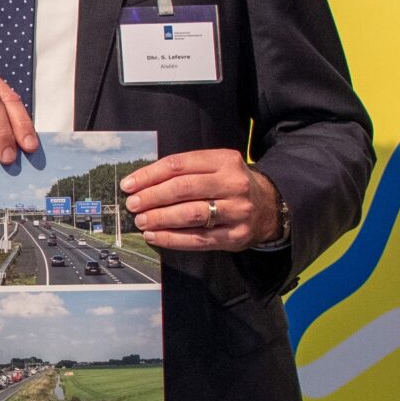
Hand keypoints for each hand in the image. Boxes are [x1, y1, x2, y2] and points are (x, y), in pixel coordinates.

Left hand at [121, 151, 280, 250]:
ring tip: (141, 220)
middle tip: (133, 204)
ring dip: (160, 218)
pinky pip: (197, 239)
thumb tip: (142, 183)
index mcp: (225, 161)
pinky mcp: (235, 236)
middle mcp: (233, 184)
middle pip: (184, 188)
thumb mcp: (216, 166)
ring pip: (190, 214)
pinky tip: (154, 236)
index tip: (130, 184)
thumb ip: (185, 171)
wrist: (269, 207)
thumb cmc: (231, 185)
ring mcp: (236, 211)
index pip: (179, 165)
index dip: (150, 175)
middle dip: (152, 197)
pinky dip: (171, 238)